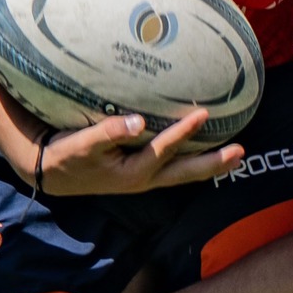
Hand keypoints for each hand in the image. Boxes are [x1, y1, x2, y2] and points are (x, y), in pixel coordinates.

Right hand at [36, 109, 244, 195]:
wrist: (50, 172)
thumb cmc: (67, 155)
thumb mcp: (82, 144)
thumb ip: (109, 132)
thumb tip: (139, 121)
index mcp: (132, 172)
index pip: (163, 150)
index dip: (183, 133)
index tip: (203, 114)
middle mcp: (144, 179)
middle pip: (186, 173)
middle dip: (214, 163)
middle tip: (241, 152)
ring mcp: (145, 178)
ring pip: (184, 174)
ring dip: (211, 166)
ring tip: (237, 156)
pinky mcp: (143, 173)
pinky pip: (175, 169)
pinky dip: (194, 164)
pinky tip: (208, 153)